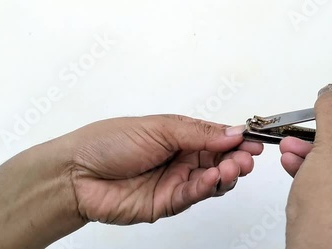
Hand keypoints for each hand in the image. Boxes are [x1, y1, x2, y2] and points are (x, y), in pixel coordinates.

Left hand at [59, 115, 262, 224]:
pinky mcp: (167, 203)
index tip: (254, 140)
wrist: (77, 172)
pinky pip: (194, 195)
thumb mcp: (158, 128)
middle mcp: (180, 159)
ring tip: (232, 166)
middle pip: (219, 160)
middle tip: (246, 157)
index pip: (216, 138)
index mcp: (179, 136)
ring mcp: (175, 182)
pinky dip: (207, 187)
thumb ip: (198, 133)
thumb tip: (232, 131)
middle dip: (236, 158)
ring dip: (226, 174)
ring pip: (211, 180)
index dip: (237, 139)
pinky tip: (213, 178)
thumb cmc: (109, 142)